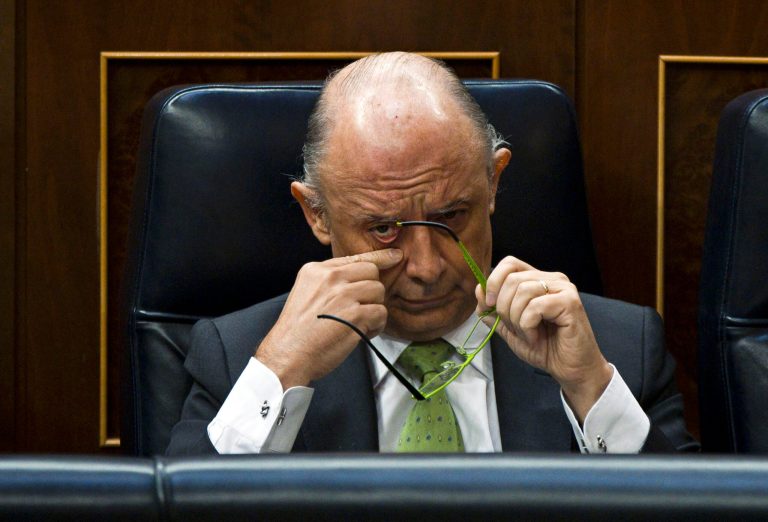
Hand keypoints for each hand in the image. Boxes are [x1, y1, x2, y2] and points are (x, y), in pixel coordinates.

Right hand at [256, 248, 402, 388]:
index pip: (355, 258)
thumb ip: (330, 283)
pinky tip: (361, 333)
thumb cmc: (298, 332)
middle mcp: (330, 277)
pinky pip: (380, 312)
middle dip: (371, 292)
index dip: (379, 257)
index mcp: (316, 270)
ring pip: (378, 291)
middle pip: (371, 272)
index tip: (394, 256)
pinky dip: (376, 326)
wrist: (288, 354)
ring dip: (374, 310)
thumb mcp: (307, 294)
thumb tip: (360, 280)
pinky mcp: (355, 313)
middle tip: (360, 309)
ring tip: (358, 324)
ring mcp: (343, 294)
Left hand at [476, 256, 612, 421]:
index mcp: (538, 280)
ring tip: (528, 334)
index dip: (493, 282)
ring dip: (516, 319)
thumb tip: (479, 290)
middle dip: (503, 308)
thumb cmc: (545, 348)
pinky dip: (528, 326)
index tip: (488, 305)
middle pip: (512, 279)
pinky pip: (535, 307)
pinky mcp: (570, 302)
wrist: (570, 369)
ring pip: (522, 291)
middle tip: (515, 328)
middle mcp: (552, 279)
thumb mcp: (509, 328)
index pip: (509, 264)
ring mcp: (563, 288)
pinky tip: (536, 337)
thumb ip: (493, 310)